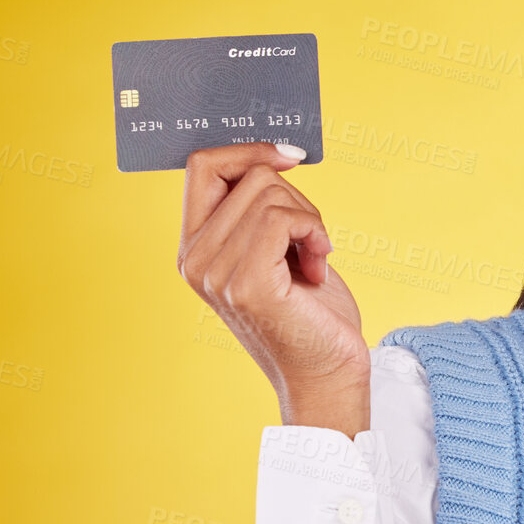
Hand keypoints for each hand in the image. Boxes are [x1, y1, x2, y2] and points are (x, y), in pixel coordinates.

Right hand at [177, 143, 370, 430]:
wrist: (328, 373)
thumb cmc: (312, 313)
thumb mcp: (280, 248)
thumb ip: (261, 208)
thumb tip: (273, 154)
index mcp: (195, 248)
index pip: (202, 166)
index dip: (248, 149)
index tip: (289, 156)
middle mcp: (195, 260)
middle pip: (248, 175)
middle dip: (295, 197)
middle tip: (310, 241)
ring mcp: (216, 273)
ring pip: (269, 193)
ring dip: (309, 220)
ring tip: (313, 260)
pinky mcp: (247, 283)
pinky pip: (282, 218)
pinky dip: (314, 232)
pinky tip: (320, 263)